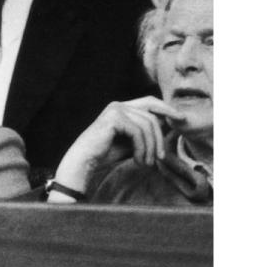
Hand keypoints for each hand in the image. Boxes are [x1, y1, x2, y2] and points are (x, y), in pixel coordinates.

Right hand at [52, 97, 184, 195]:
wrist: (84, 161)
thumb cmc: (105, 153)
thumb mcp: (132, 142)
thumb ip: (146, 133)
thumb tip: (169, 127)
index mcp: (122, 107)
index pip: (150, 102)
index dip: (167, 109)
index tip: (181, 119)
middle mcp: (119, 105)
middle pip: (152, 114)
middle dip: (160, 135)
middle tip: (162, 156)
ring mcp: (116, 110)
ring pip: (147, 125)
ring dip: (151, 147)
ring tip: (146, 163)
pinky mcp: (114, 118)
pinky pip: (138, 132)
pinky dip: (142, 149)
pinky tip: (138, 160)